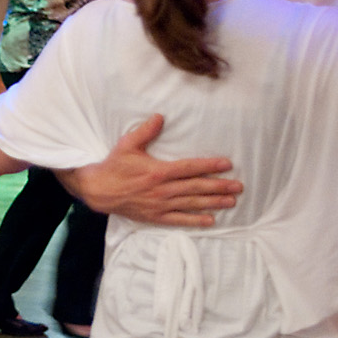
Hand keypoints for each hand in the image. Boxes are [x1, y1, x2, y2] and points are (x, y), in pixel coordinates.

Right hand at [53, 114, 241, 225]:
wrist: (98, 191)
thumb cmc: (114, 166)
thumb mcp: (127, 145)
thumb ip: (146, 131)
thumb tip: (161, 117)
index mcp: (158, 171)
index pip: (190, 168)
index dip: (209, 166)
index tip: (227, 165)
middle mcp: (162, 190)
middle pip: (196, 188)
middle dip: (219, 186)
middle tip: (238, 186)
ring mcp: (160, 205)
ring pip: (192, 204)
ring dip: (213, 203)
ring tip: (231, 201)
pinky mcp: (155, 216)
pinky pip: (179, 220)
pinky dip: (195, 221)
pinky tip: (210, 220)